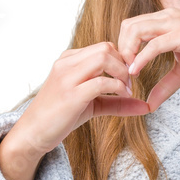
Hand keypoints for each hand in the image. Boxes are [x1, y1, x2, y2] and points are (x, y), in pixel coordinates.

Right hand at [11, 41, 149, 155]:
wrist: (33, 133)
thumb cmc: (60, 117)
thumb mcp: (92, 105)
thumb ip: (117, 102)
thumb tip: (146, 106)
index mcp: (69, 60)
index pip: (104, 46)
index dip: (122, 60)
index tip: (128, 79)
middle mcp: (66, 63)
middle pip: (106, 48)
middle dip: (124, 64)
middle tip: (130, 83)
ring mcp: (67, 77)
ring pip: (103, 58)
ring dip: (122, 73)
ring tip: (126, 90)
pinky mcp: (71, 94)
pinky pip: (101, 82)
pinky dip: (118, 88)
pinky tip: (123, 96)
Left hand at [117, 8, 179, 112]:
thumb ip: (165, 85)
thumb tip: (150, 104)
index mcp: (164, 21)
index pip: (131, 27)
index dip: (123, 47)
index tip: (123, 70)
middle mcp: (166, 17)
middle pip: (128, 25)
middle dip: (120, 50)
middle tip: (122, 73)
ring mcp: (174, 23)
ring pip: (136, 30)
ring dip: (127, 53)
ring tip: (128, 74)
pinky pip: (154, 45)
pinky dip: (140, 58)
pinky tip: (135, 72)